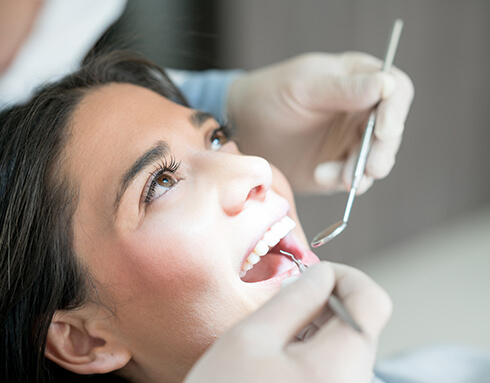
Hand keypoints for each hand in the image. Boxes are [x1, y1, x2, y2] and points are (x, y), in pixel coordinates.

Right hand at [184, 262, 391, 382]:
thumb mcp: (249, 339)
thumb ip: (293, 298)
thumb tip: (320, 274)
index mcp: (339, 367)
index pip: (372, 300)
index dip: (344, 276)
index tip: (313, 275)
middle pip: (359, 323)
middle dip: (325, 302)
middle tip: (284, 303)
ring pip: (347, 344)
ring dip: (317, 327)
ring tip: (276, 336)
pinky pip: (338, 366)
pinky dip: (314, 351)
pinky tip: (282, 359)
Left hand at [228, 52, 413, 193]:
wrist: (244, 129)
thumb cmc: (271, 96)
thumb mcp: (305, 87)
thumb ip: (345, 88)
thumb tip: (386, 85)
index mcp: (359, 80)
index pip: (395, 91)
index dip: (396, 111)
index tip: (384, 131)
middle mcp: (362, 111)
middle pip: (391, 132)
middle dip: (382, 151)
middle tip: (370, 169)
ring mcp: (351, 141)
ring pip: (376, 159)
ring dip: (362, 171)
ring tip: (339, 178)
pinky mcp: (339, 166)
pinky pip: (353, 178)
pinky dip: (342, 181)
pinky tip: (320, 175)